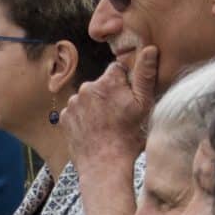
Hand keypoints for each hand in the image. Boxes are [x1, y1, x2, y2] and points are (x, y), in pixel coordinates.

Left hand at [60, 45, 158, 174]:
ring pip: (88, 98)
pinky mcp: (64, 117)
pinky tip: (93, 131)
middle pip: (101, 84)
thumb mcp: (144, 106)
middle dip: (109, 95)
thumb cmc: (128, 137)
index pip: (117, 70)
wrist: (104, 165)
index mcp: (107, 82)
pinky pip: (76, 112)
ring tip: (106, 126)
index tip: (128, 98)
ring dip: (95, 107)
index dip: (125, 83)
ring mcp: (73, 103)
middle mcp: (86, 88)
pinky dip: (83, 118)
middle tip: (118, 116)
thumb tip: (149, 49)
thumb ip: (145, 75)